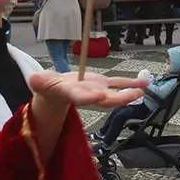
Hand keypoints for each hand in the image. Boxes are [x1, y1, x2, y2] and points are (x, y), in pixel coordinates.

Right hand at [27, 71, 147, 108]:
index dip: (89, 97)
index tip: (100, 96)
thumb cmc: (47, 87)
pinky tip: (145, 83)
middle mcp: (87, 95)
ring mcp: (97, 91)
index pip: (80, 97)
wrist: (56, 92)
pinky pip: (118, 83)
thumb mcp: (40, 83)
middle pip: (103, 99)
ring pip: (114, 93)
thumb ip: (38, 82)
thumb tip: (33, 80)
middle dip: (119, 98)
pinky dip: (131, 83)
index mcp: (71, 94)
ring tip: (142, 90)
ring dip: (128, 92)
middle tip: (133, 95)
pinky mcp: (102, 84)